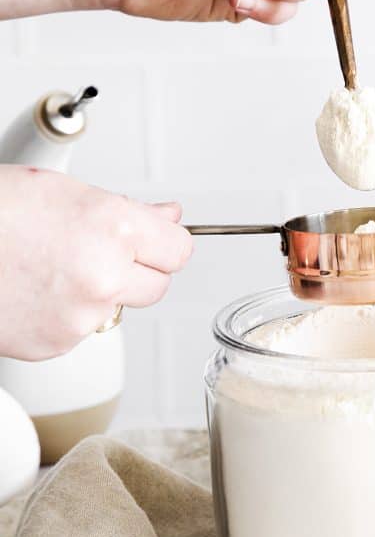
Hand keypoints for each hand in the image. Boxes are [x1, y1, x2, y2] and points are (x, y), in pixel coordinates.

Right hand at [0, 166, 192, 360]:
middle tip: (97, 251)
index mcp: (113, 229)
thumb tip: (169, 218)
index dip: (165, 243)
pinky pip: (81, 330)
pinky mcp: (55, 344)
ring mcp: (80, 316)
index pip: (179, 250)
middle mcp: (104, 276)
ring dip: (98, 294)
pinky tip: (34, 290)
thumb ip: (129, 212)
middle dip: (137, 270)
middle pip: (158, 285)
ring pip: (116, 309)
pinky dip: (65, 315)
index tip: (155, 241)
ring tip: (50, 267)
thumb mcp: (67, 191)